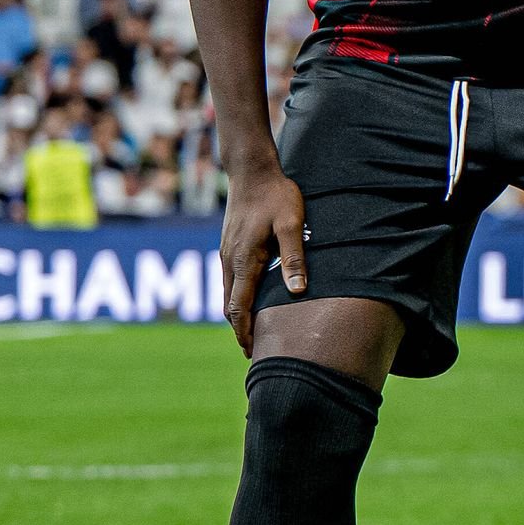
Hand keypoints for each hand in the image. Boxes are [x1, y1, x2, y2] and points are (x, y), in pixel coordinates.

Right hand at [221, 162, 306, 351]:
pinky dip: (235, 299)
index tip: (252, 351)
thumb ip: (295, 257)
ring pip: (227, 294)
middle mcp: (229, 261)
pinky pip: (229, 281)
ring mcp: (226, 254)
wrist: (252, 172)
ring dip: (237, 315)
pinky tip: (248, 303)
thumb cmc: (277, 196)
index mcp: (244, 260)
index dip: (245, 331)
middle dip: (239, 329)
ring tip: (251, 334)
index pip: (239, 306)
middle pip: (229, 305)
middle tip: (253, 352)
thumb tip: (298, 291)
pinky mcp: (228, 247)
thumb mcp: (292, 225)